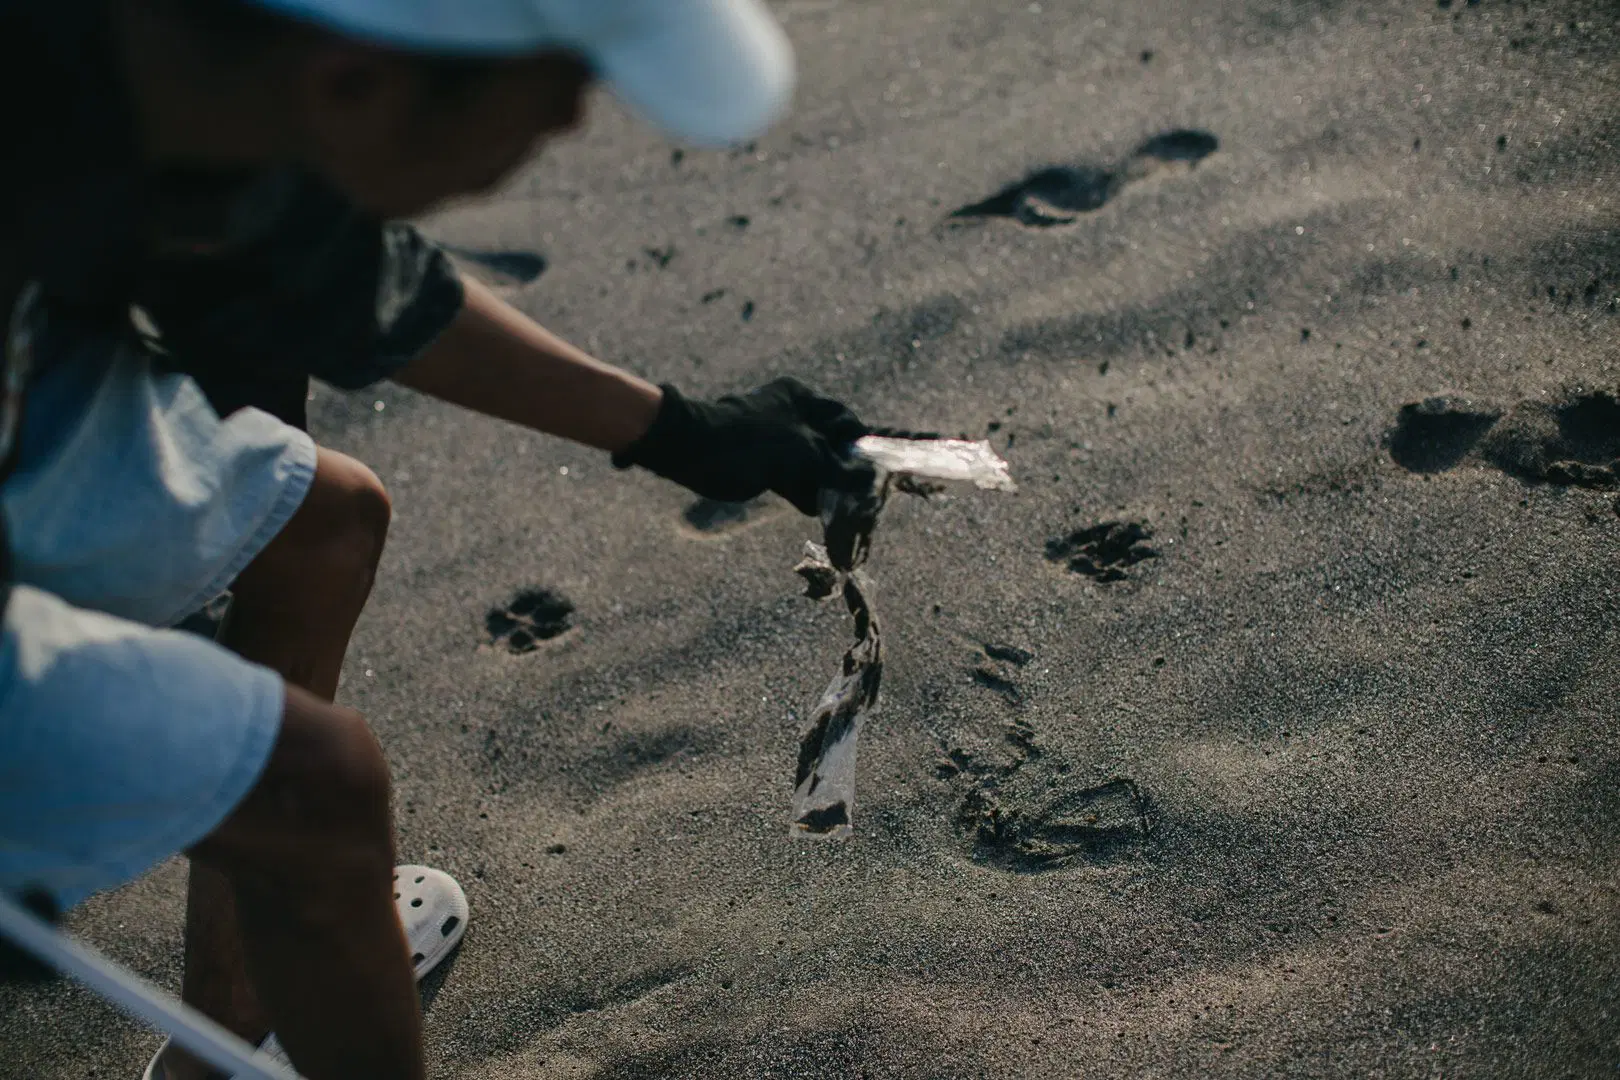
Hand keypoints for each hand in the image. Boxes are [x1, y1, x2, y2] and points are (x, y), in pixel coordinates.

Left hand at [612, 378, 870, 513]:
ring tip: (844, 508)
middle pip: (829, 444)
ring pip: (812, 465)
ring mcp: (776, 442)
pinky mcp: (764, 466)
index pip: (845, 420)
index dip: (861, 445)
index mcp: (801, 399)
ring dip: (826, 487)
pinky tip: (817, 510)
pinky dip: (806, 495)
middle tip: (862, 495)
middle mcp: (792, 416)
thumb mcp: (802, 452)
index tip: (875, 470)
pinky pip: (794, 481)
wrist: (690, 452)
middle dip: (844, 470)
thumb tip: (866, 479)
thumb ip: (837, 466)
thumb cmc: (749, 442)